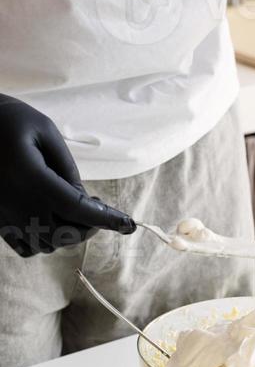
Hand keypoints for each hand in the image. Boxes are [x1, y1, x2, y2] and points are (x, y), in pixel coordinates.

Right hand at [0, 94, 135, 256]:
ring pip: (46, 245)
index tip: (130, 225)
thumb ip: (67, 167)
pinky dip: (44, 242)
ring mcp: (2, 216)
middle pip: (64, 234)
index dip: (107, 220)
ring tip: (74, 211)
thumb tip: (84, 200)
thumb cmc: (8, 119)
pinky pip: (25, 247)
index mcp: (31, 179)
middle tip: (99, 209)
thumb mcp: (44, 130)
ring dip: (67, 234)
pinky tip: (50, 221)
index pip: (78, 209)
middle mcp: (15, 204)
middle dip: (88, 227)